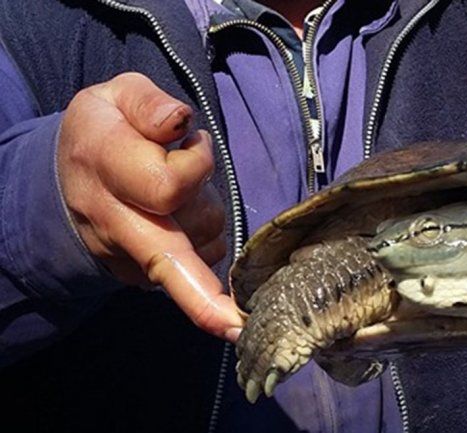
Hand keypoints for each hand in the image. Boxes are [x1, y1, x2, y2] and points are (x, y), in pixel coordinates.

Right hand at [58, 72, 242, 340]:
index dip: (197, 161)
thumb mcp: (117, 95)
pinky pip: (200, 261)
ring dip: (209, 214)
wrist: (65, 174)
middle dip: (201, 300)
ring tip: (181, 187)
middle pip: (166, 261)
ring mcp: (128, 255)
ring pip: (203, 245)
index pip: (167, 186)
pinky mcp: (142, 274)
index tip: (193, 139)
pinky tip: (184, 216)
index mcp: (105, 166)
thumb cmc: (105, 130)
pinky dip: (207, 239)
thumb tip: (179, 124)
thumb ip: (149, 103)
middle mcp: (115, 220)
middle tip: (238, 324)